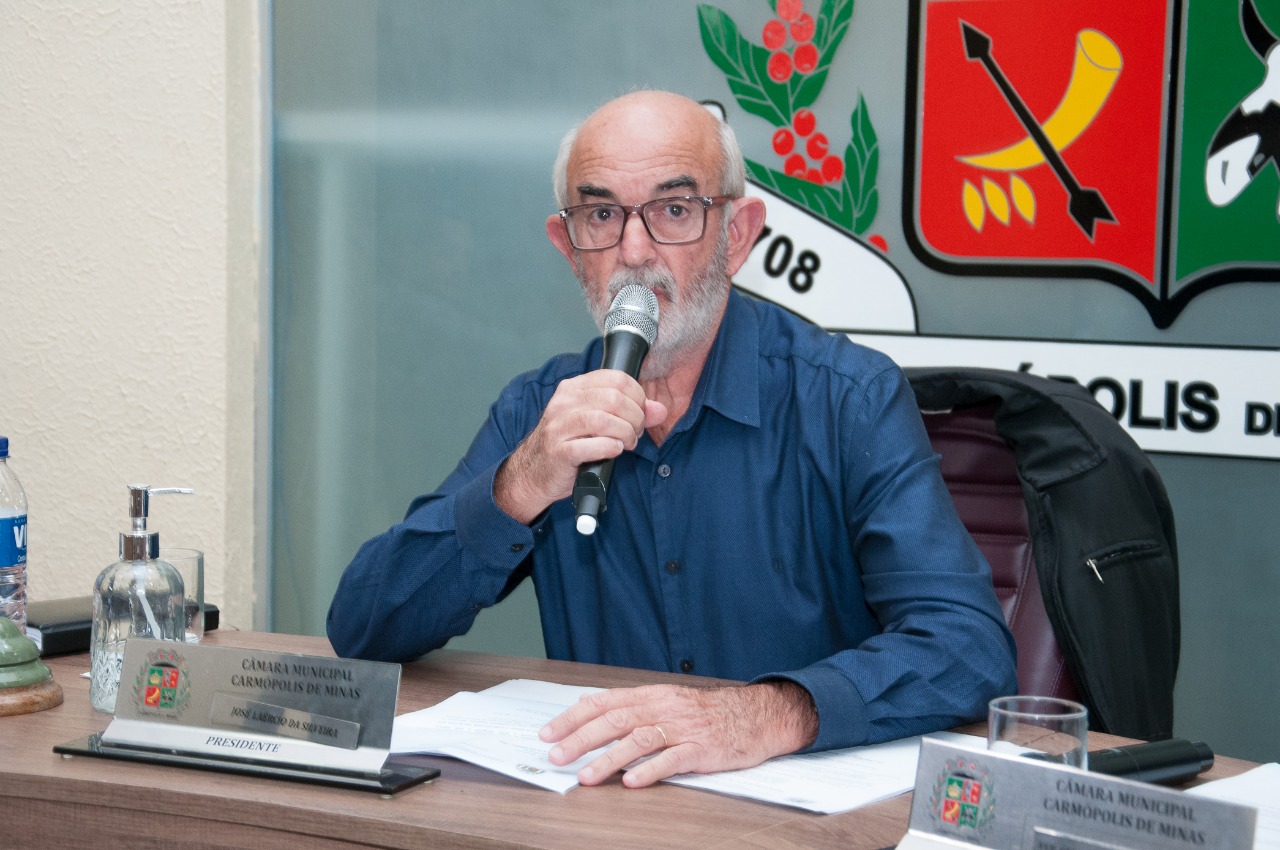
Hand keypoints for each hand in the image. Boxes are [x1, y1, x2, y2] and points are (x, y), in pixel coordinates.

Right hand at [495, 370, 665, 523]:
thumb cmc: (568, 445)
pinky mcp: (558, 451)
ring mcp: (558, 427)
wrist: (534, 472)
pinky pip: (592, 446)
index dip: (638, 396)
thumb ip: (630, 413)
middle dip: (634, 418)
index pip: (616, 378)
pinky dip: (610, 448)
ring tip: (626, 443)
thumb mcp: (597, 423)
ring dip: (625, 434)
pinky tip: (613, 451)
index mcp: (573, 388)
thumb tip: (660, 410)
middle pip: (614, 399)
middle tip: (635, 433)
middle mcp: (564, 403)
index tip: (640, 413)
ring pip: (604, 420)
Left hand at [538, 681, 817, 787]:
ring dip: (609, 759)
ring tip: (586, 776)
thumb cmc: (705, 713)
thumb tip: (587, 710)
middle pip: (615, 720)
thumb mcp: (665, 702)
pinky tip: (633, 781)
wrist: (755, 715)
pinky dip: (650, 770)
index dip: (573, 717)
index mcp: (651, 695)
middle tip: (557, 756)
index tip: (548, 733)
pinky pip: (673, 759)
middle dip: (581, 739)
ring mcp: (682, 728)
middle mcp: (663, 708)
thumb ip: (630, 706)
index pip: (604, 702)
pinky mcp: (701, 749)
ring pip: (638, 740)